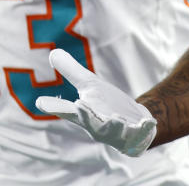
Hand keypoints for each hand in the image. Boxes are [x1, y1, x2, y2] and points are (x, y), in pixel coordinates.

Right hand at [35, 49, 156, 156]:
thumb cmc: (107, 106)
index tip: (39, 101)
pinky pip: (141, 132)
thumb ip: (72, 72)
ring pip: (114, 131)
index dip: (54, 106)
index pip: (68, 110)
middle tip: (80, 105)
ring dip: (114, 125)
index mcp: (85, 114)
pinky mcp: (137, 134)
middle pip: (90, 122)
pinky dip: (144, 129)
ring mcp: (118, 132)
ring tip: (115, 118)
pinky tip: (149, 123)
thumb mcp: (90, 86)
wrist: (135, 124)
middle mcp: (99, 126)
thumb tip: (52, 53)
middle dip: (86, 116)